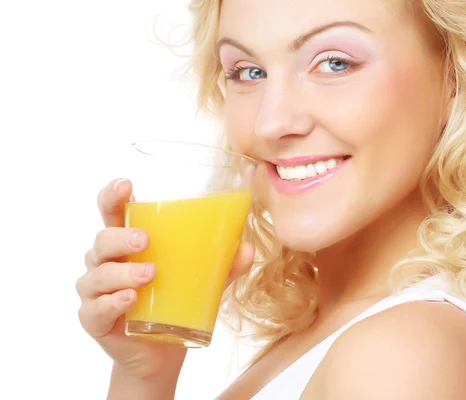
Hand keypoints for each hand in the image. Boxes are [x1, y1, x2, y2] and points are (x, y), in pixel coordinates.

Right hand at [76, 178, 254, 378]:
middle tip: (145, 241)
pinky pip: (95, 308)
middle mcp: (107, 262)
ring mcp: (97, 291)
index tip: (125, 185)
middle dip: (121, 236)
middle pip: (103, 239)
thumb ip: (223, 265)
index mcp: (128, 243)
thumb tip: (247, 249)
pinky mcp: (94, 319)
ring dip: (122, 272)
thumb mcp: (203, 280)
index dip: (112, 196)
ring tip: (149, 274)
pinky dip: (112, 302)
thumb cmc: (175, 302)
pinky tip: (129, 299)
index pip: (113, 212)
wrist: (161, 352)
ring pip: (98, 274)